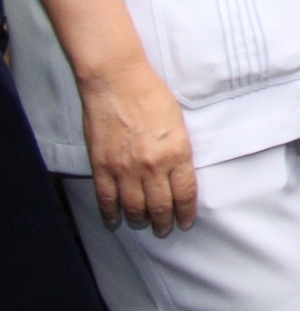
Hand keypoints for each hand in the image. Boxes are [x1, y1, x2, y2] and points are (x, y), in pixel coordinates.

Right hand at [78, 58, 196, 236]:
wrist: (117, 83)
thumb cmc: (152, 96)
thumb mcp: (179, 124)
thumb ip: (179, 152)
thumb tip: (179, 176)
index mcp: (177, 153)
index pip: (185, 194)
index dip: (185, 213)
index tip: (185, 222)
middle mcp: (153, 166)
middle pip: (160, 207)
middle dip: (164, 223)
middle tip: (164, 230)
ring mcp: (125, 169)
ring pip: (134, 208)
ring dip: (139, 221)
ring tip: (143, 225)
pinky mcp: (102, 167)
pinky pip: (106, 200)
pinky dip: (111, 215)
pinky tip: (115, 221)